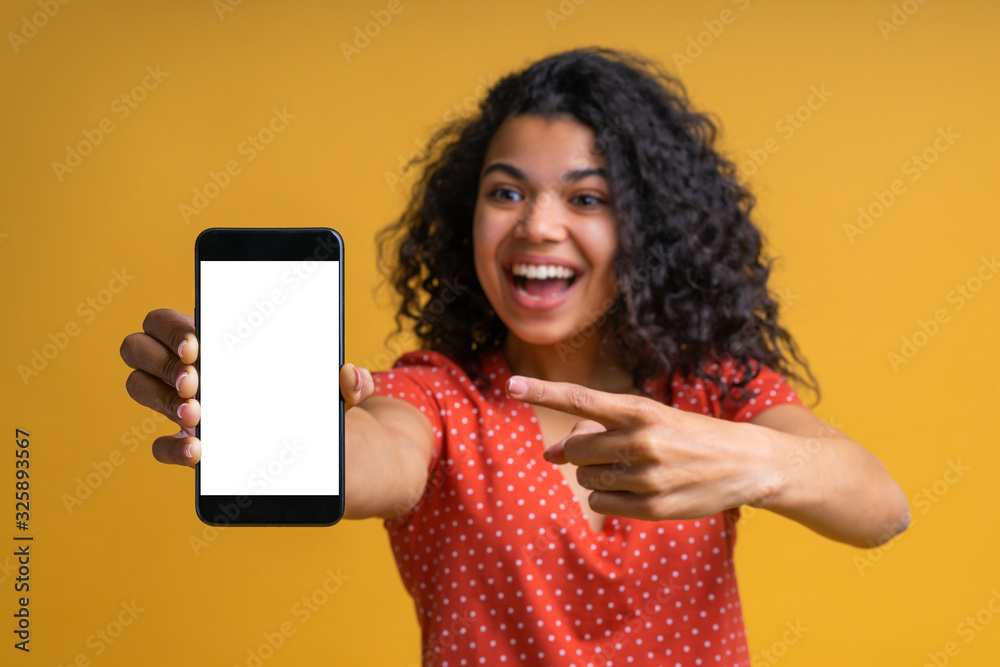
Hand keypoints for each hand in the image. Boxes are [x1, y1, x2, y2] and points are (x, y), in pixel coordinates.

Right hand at [120, 308, 374, 467]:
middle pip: (138, 347)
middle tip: (195, 380)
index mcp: (213, 339)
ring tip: (196, 413)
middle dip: (161, 361)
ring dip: (159, 398)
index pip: (166, 320)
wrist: (314, 444)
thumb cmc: (308, 395)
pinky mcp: (188, 444)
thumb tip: (350, 376)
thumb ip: (348, 382)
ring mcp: (180, 405)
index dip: (173, 328)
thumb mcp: (331, 385)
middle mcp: (186, 368)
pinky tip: (198, 450)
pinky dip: (172, 448)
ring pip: (139, 387)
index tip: (199, 344)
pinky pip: (160, 446)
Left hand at [505, 375, 774, 520]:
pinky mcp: (653, 507)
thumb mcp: (649, 419)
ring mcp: (648, 476)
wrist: (747, 462)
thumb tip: (549, 456)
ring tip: (633, 469)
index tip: (512, 384)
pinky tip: (637, 488)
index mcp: (640, 410)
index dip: (543, 392)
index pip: (580, 399)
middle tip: (611, 451)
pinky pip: (602, 503)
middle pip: (575, 451)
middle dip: (581, 453)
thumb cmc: (687, 434)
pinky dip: (609, 497)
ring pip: (586, 479)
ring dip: (597, 475)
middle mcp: (642, 440)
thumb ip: (598, 432)